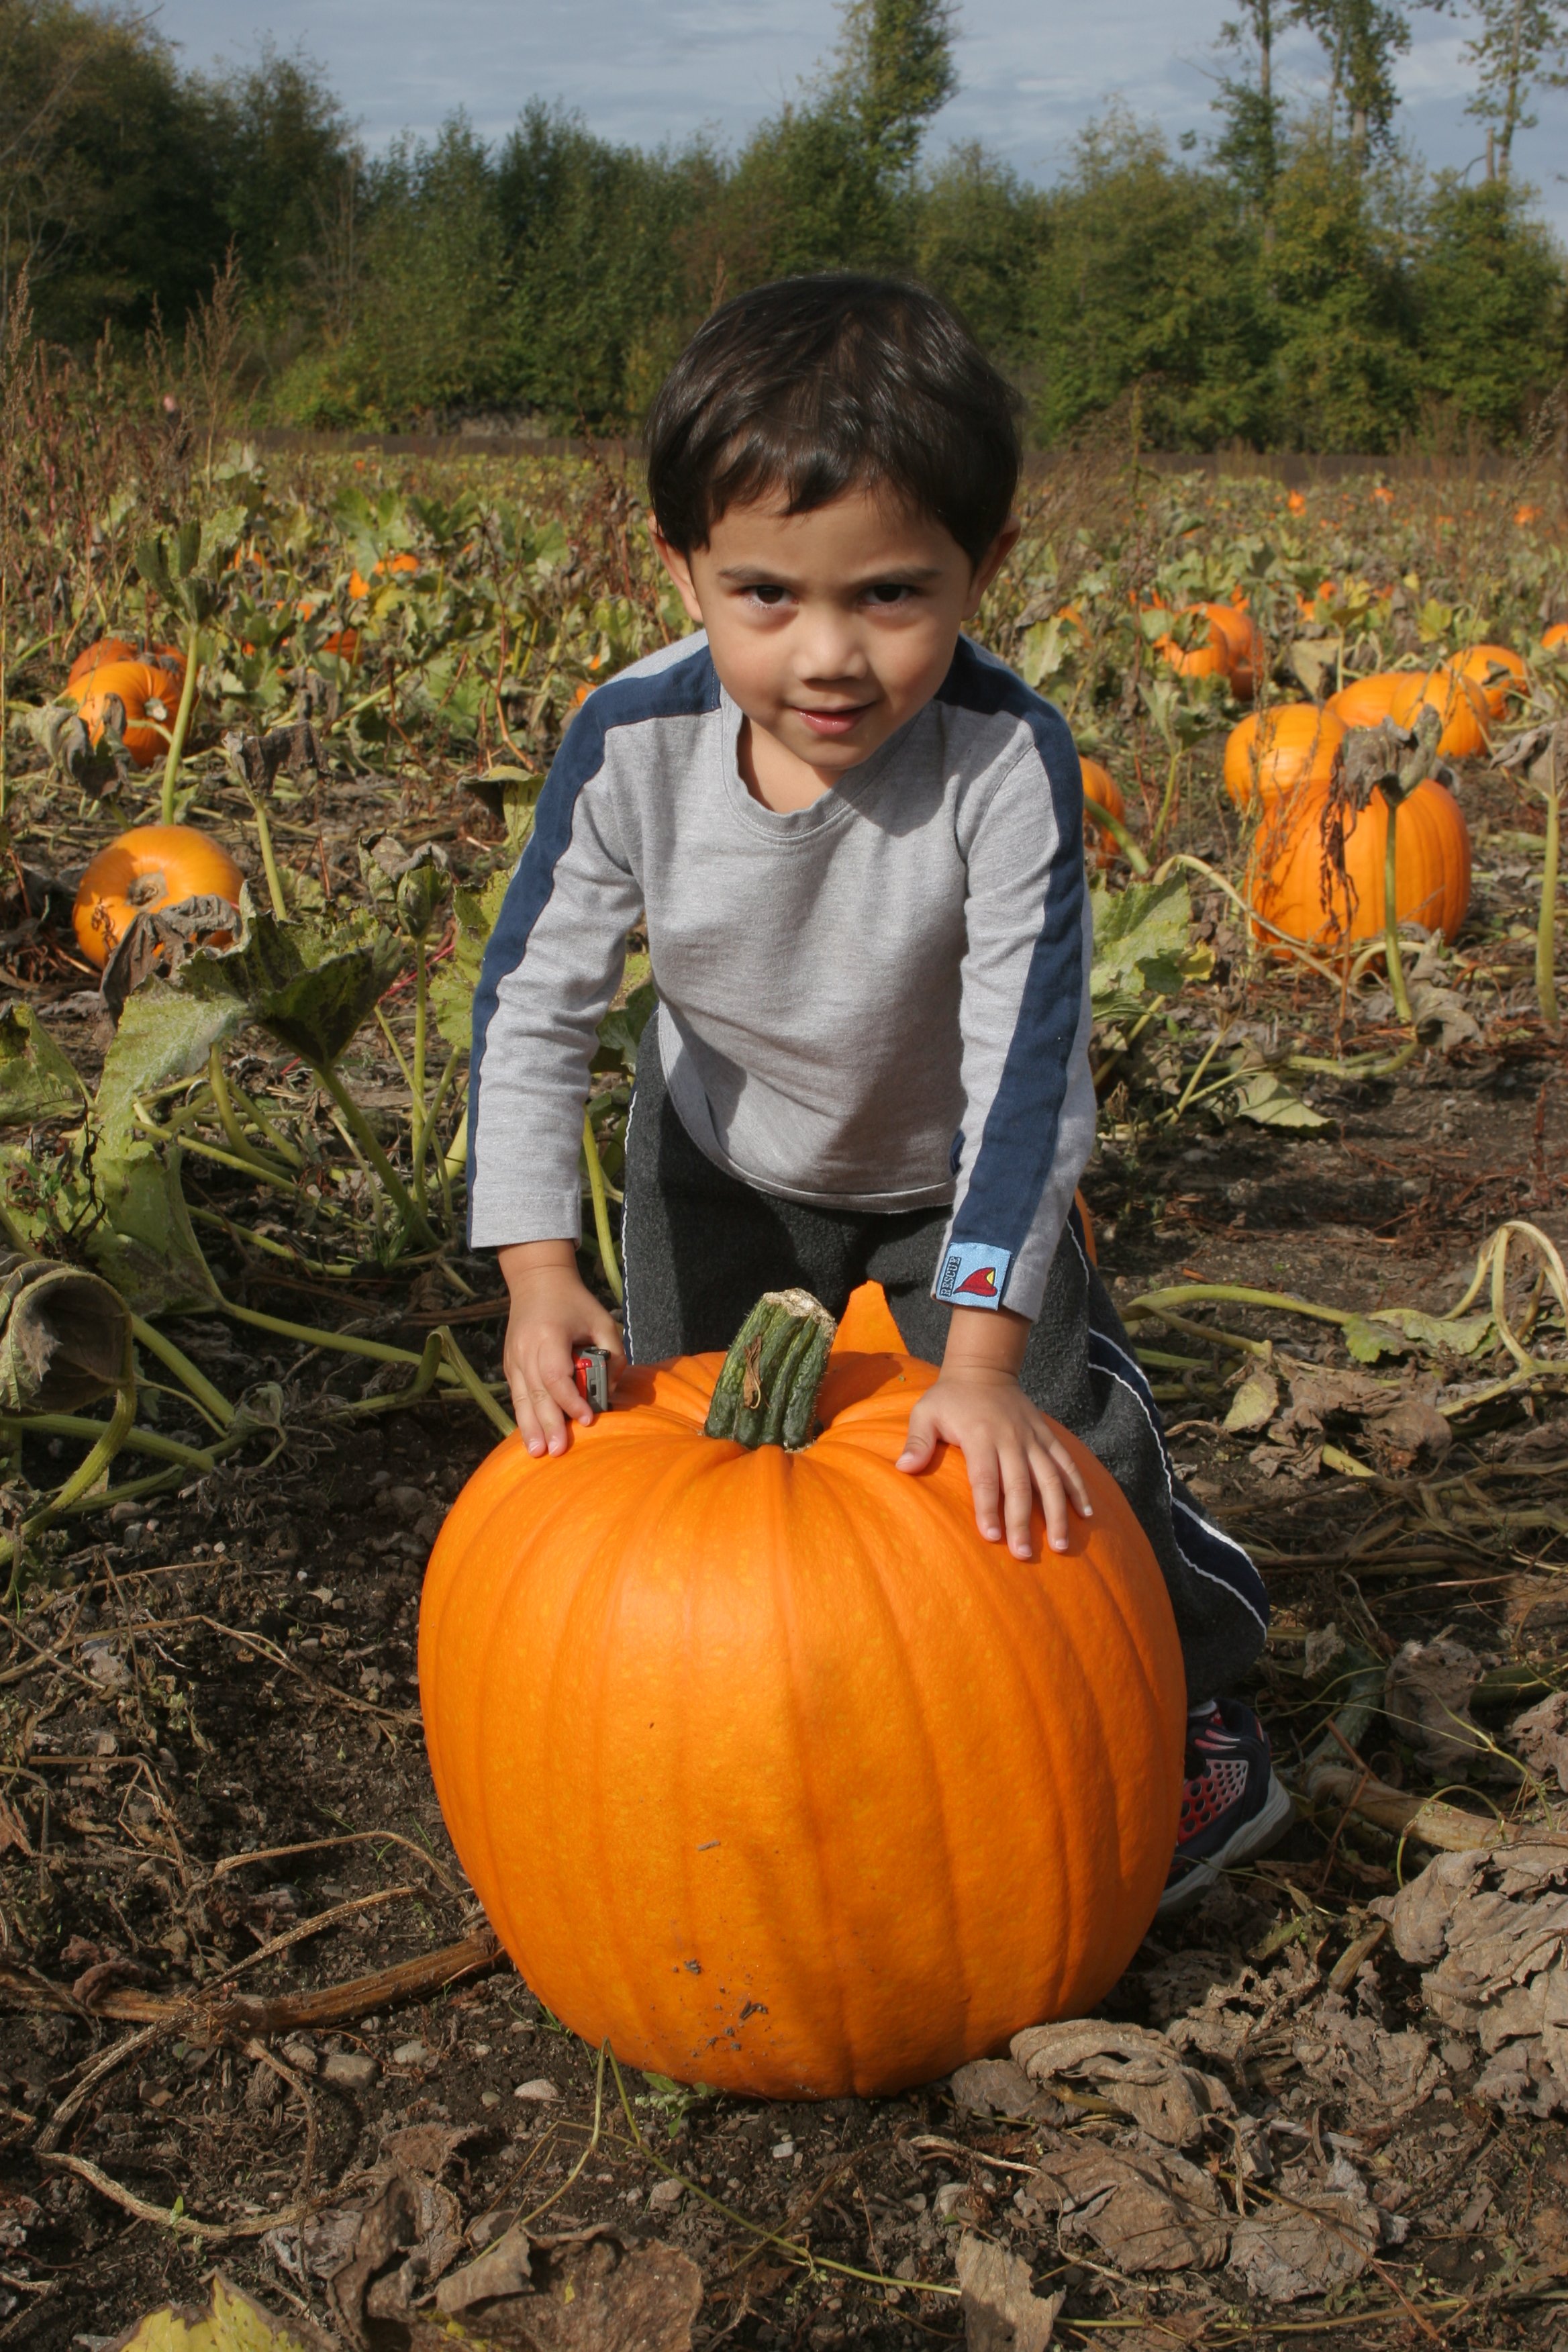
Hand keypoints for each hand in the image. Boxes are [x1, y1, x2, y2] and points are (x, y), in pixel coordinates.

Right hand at [499, 1242, 623, 1458]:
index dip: (571, 1400)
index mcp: (549, 1335)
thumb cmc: (575, 1302)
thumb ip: (613, 1353)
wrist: (537, 1281)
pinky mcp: (510, 1364)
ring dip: (530, 1427)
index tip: (588, 1419)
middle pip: (536, 1392)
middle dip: (548, 1424)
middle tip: (558, 1451)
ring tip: (537, 1452)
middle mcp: (526, 1348)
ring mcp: (514, 1357)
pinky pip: (517, 1395)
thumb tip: (612, 1389)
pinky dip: (523, 1416)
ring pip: (521, 1398)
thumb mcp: (602, 1320)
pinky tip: (529, 1437)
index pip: (556, 1374)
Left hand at [895, 1367, 1093, 1558]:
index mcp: (980, 1435)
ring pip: (1050, 1478)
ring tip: (1060, 1545)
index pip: (985, 1477)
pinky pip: (1067, 1463)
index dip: (988, 1507)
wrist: (984, 1369)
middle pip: (1019, 1485)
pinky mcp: (1047, 1436)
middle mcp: (1011, 1438)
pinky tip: (1085, 1514)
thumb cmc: (949, 1398)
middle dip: (1022, 1522)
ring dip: (1057, 1512)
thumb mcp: (926, 1412)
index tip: (991, 1536)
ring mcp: (1033, 1438)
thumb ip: (917, 1441)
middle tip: (1023, 1554)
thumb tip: (903, 1468)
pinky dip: (1078, 1488)